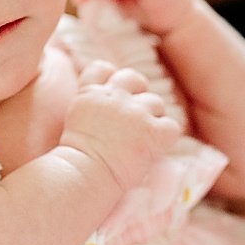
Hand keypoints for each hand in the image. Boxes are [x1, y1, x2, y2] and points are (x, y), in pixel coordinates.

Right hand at [62, 61, 181, 192]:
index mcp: (90, 93)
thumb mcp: (74, 120)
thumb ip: (91, 104)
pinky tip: (151, 151)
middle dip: (136, 95)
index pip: (103, 68)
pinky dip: (164, 139)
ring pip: (156, 103)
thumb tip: (108, 106)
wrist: (82, 175)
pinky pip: (171, 127)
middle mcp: (113, 96)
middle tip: (133, 120)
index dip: (111, 80)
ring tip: (139, 141)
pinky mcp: (154, 131)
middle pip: (134, 78)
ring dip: (151, 119)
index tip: (112, 97)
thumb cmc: (74, 159)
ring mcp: (135, 112)